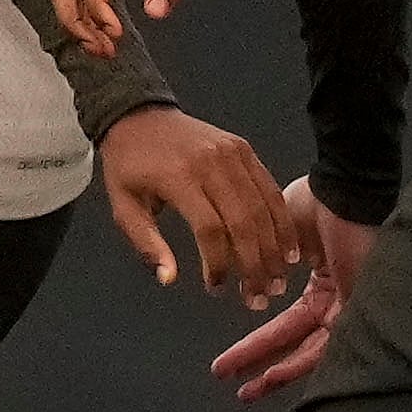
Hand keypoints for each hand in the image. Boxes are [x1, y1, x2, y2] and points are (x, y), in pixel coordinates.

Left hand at [96, 104, 305, 307]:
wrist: (139, 115)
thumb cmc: (130, 166)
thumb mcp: (123, 206)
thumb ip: (146, 243)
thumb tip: (169, 279)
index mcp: (179, 177)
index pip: (209, 228)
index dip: (218, 263)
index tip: (215, 287)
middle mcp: (211, 163)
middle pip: (244, 221)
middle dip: (255, 264)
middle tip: (258, 296)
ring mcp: (232, 153)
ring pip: (263, 207)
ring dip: (275, 248)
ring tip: (278, 279)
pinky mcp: (244, 149)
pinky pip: (269, 188)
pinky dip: (281, 221)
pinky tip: (287, 248)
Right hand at [208, 182, 377, 400]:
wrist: (344, 192)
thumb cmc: (319, 202)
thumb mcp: (280, 232)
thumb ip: (266, 259)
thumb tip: (252, 281)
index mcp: (322, 284)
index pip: (286, 325)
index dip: (255, 345)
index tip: (226, 362)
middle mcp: (336, 300)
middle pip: (295, 345)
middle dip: (260, 366)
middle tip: (232, 385)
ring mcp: (349, 308)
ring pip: (311, 354)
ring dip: (276, 374)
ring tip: (246, 392)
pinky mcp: (356, 310)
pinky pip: (327, 348)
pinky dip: (298, 363)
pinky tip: (272, 375)